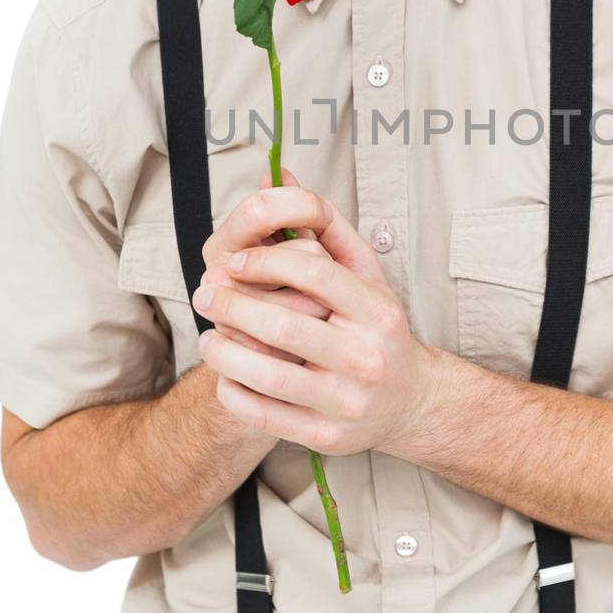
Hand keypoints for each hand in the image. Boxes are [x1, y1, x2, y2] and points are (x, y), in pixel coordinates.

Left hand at [192, 193, 445, 456]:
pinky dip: (234, 392)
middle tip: (203, 295)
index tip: (232, 262)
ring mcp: (348, 401)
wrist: (409, 401)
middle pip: (282, 325)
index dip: (263, 263)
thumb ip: (326, 227)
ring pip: (267, 375)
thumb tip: (279, 176)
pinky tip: (225, 374)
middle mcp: (366, 356)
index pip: (313, 273)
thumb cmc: (377, 328)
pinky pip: (264, 414)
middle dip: (231, 306)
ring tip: (207, 337)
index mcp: (376, 310)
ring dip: (223, 352)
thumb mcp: (366, 276)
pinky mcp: (327, 436)